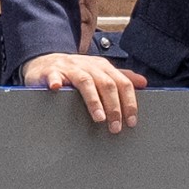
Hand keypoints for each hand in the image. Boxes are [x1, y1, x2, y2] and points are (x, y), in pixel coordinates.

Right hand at [21, 52, 147, 132]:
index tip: (132, 121)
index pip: (121, 83)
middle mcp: (88, 65)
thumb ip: (120, 78)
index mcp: (102, 67)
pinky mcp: (50, 71)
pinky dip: (55, 81)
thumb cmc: (75, 71)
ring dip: (93, 100)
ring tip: (99, 118)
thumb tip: (143, 83)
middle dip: (114, 107)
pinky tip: (57, 88)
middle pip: (106, 84)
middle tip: (116, 127)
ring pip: (85, 82)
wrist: (45, 62)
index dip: (129, 102)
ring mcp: (69, 67)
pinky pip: (53, 75)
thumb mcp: (99, 72)